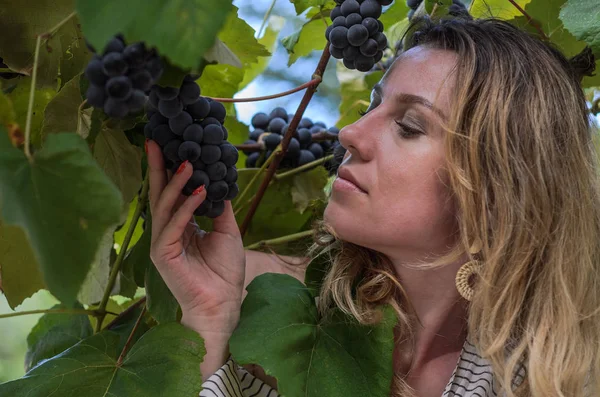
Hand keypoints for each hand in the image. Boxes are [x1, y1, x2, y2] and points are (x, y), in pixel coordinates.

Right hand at [146, 139, 244, 336]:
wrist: (224, 303)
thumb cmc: (224, 271)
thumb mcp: (227, 231)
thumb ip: (220, 207)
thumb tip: (220, 182)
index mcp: (180, 225)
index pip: (171, 192)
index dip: (169, 170)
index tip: (170, 145)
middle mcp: (167, 231)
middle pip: (159, 193)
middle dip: (158, 166)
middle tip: (158, 140)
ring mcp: (161, 242)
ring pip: (164, 206)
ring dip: (175, 183)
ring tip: (189, 163)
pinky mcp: (162, 254)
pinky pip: (173, 225)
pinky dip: (186, 207)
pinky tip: (199, 191)